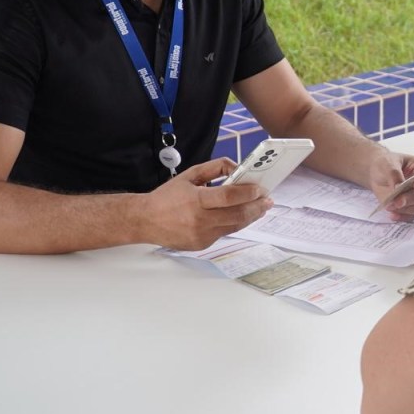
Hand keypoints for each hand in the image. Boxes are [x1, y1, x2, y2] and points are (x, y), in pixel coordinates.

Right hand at [141, 158, 273, 249]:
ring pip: (235, 226)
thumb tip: (237, 168)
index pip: (229, 197)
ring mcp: (201, 235)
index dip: (248, 193)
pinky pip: (224, 233)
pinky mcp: (202, 245)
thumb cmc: (167, 196)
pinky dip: (235, 223)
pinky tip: (241, 216)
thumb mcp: (190, 175)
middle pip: (237, 214)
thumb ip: (215, 168)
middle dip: (257, 207)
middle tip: (267, 200)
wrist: (145, 220)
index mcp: (195, 200)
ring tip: (261, 208)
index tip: (260, 189)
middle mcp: (199, 220)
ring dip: (251, 216)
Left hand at [369, 153, 413, 221]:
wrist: (376, 171)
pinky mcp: (407, 207)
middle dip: (410, 199)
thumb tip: (398, 187)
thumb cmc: (387, 163)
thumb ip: (394, 174)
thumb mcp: (388, 163)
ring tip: (390, 206)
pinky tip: (392, 214)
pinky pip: (409, 216)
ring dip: (406, 209)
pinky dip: (401, 216)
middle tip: (398, 201)